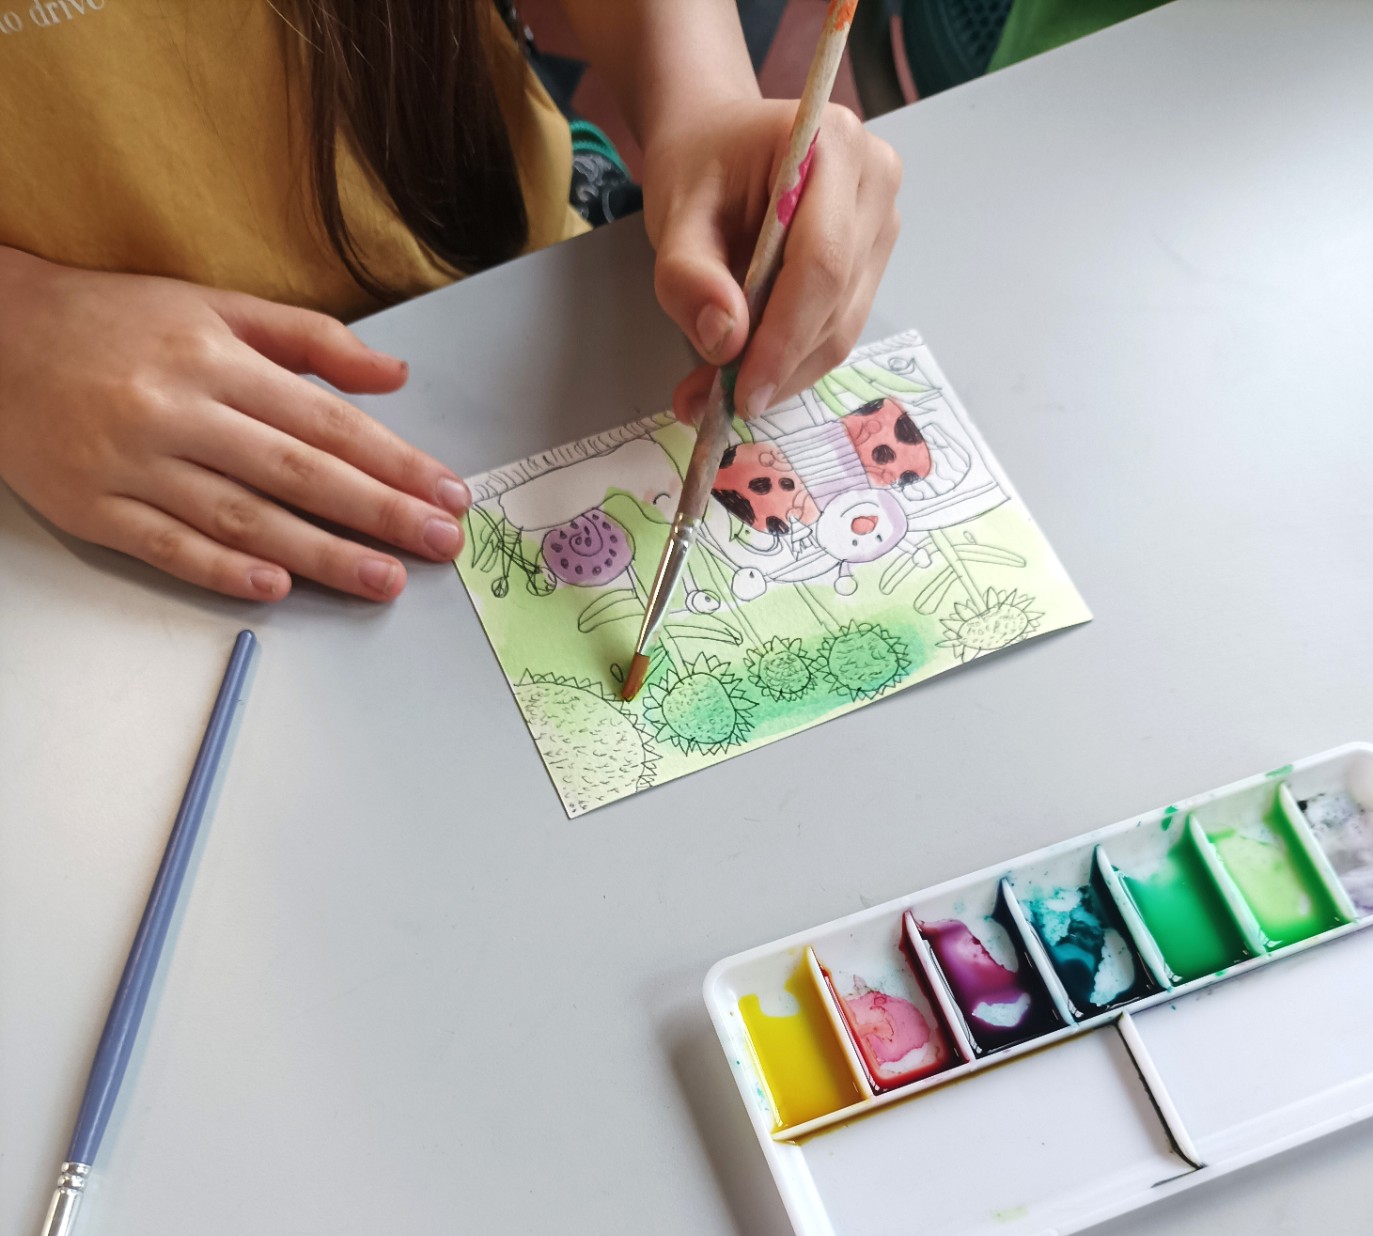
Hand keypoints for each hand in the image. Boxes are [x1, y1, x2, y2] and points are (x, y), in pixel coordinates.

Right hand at [0, 248, 468, 601]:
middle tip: (440, 542)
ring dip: (321, 554)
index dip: (395, 461)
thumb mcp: (215, 307)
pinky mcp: (93, 507)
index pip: (327, 421)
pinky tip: (276, 588)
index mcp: (216, 359)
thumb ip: (311, 340)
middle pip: (297, 472)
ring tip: (384, 580)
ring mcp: (133, 464)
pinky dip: (221, 569)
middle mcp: (179, 411)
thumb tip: (396, 374)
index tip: (447, 492)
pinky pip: (166, 545)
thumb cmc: (117, 322)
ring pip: (242, 517)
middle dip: (379, 512)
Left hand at [642, 98, 901, 422]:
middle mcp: (875, 181)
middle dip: (777, 364)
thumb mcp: (675, 212)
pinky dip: (792, 361)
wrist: (719, 141)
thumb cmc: (700, 165)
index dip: (785, 336)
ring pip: (842, 326)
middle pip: (837, 300)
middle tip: (714, 405)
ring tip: (718, 395)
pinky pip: (838, 327)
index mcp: (832, 144)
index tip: (743, 392)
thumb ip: (688, 275)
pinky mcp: (874, 260)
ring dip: (783, 372)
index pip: (822, 261)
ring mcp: (882, 223)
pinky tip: (748, 373)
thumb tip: (724, 342)